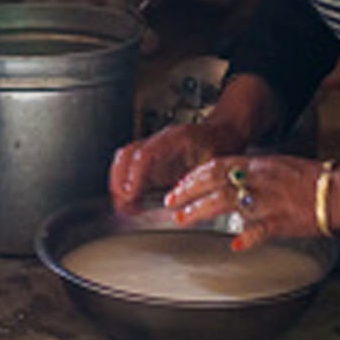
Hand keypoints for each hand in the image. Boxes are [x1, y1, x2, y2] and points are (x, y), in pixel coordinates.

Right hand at [109, 121, 236, 212]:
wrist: (220, 134)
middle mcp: (158, 142)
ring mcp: (152, 149)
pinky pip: (129, 167)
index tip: (129, 194)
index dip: (133, 176)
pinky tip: (131, 201)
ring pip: (124, 160)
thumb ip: (200, 182)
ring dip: (119, 183)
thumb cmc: (218, 147)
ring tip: (125, 205)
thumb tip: (182, 202)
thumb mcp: (214, 165)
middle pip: (126, 155)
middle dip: (119, 180)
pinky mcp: (152, 159)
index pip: (144, 155)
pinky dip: (125, 185)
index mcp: (173, 139)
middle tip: (123, 203)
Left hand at [165, 153, 324, 248]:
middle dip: (188, 193)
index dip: (194, 176)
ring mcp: (266, 201)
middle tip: (171, 202)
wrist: (337, 189)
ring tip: (184, 219)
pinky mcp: (280, 222)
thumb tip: (231, 180)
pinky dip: (244, 237)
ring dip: (201, 211)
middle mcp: (257, 180)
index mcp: (257, 165)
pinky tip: (233, 244)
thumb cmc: (310, 178)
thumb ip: (252, 173)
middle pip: (213, 183)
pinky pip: (258, 230)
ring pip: (226, 203)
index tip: (179, 185)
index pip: (216, 165)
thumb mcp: (275, 165)